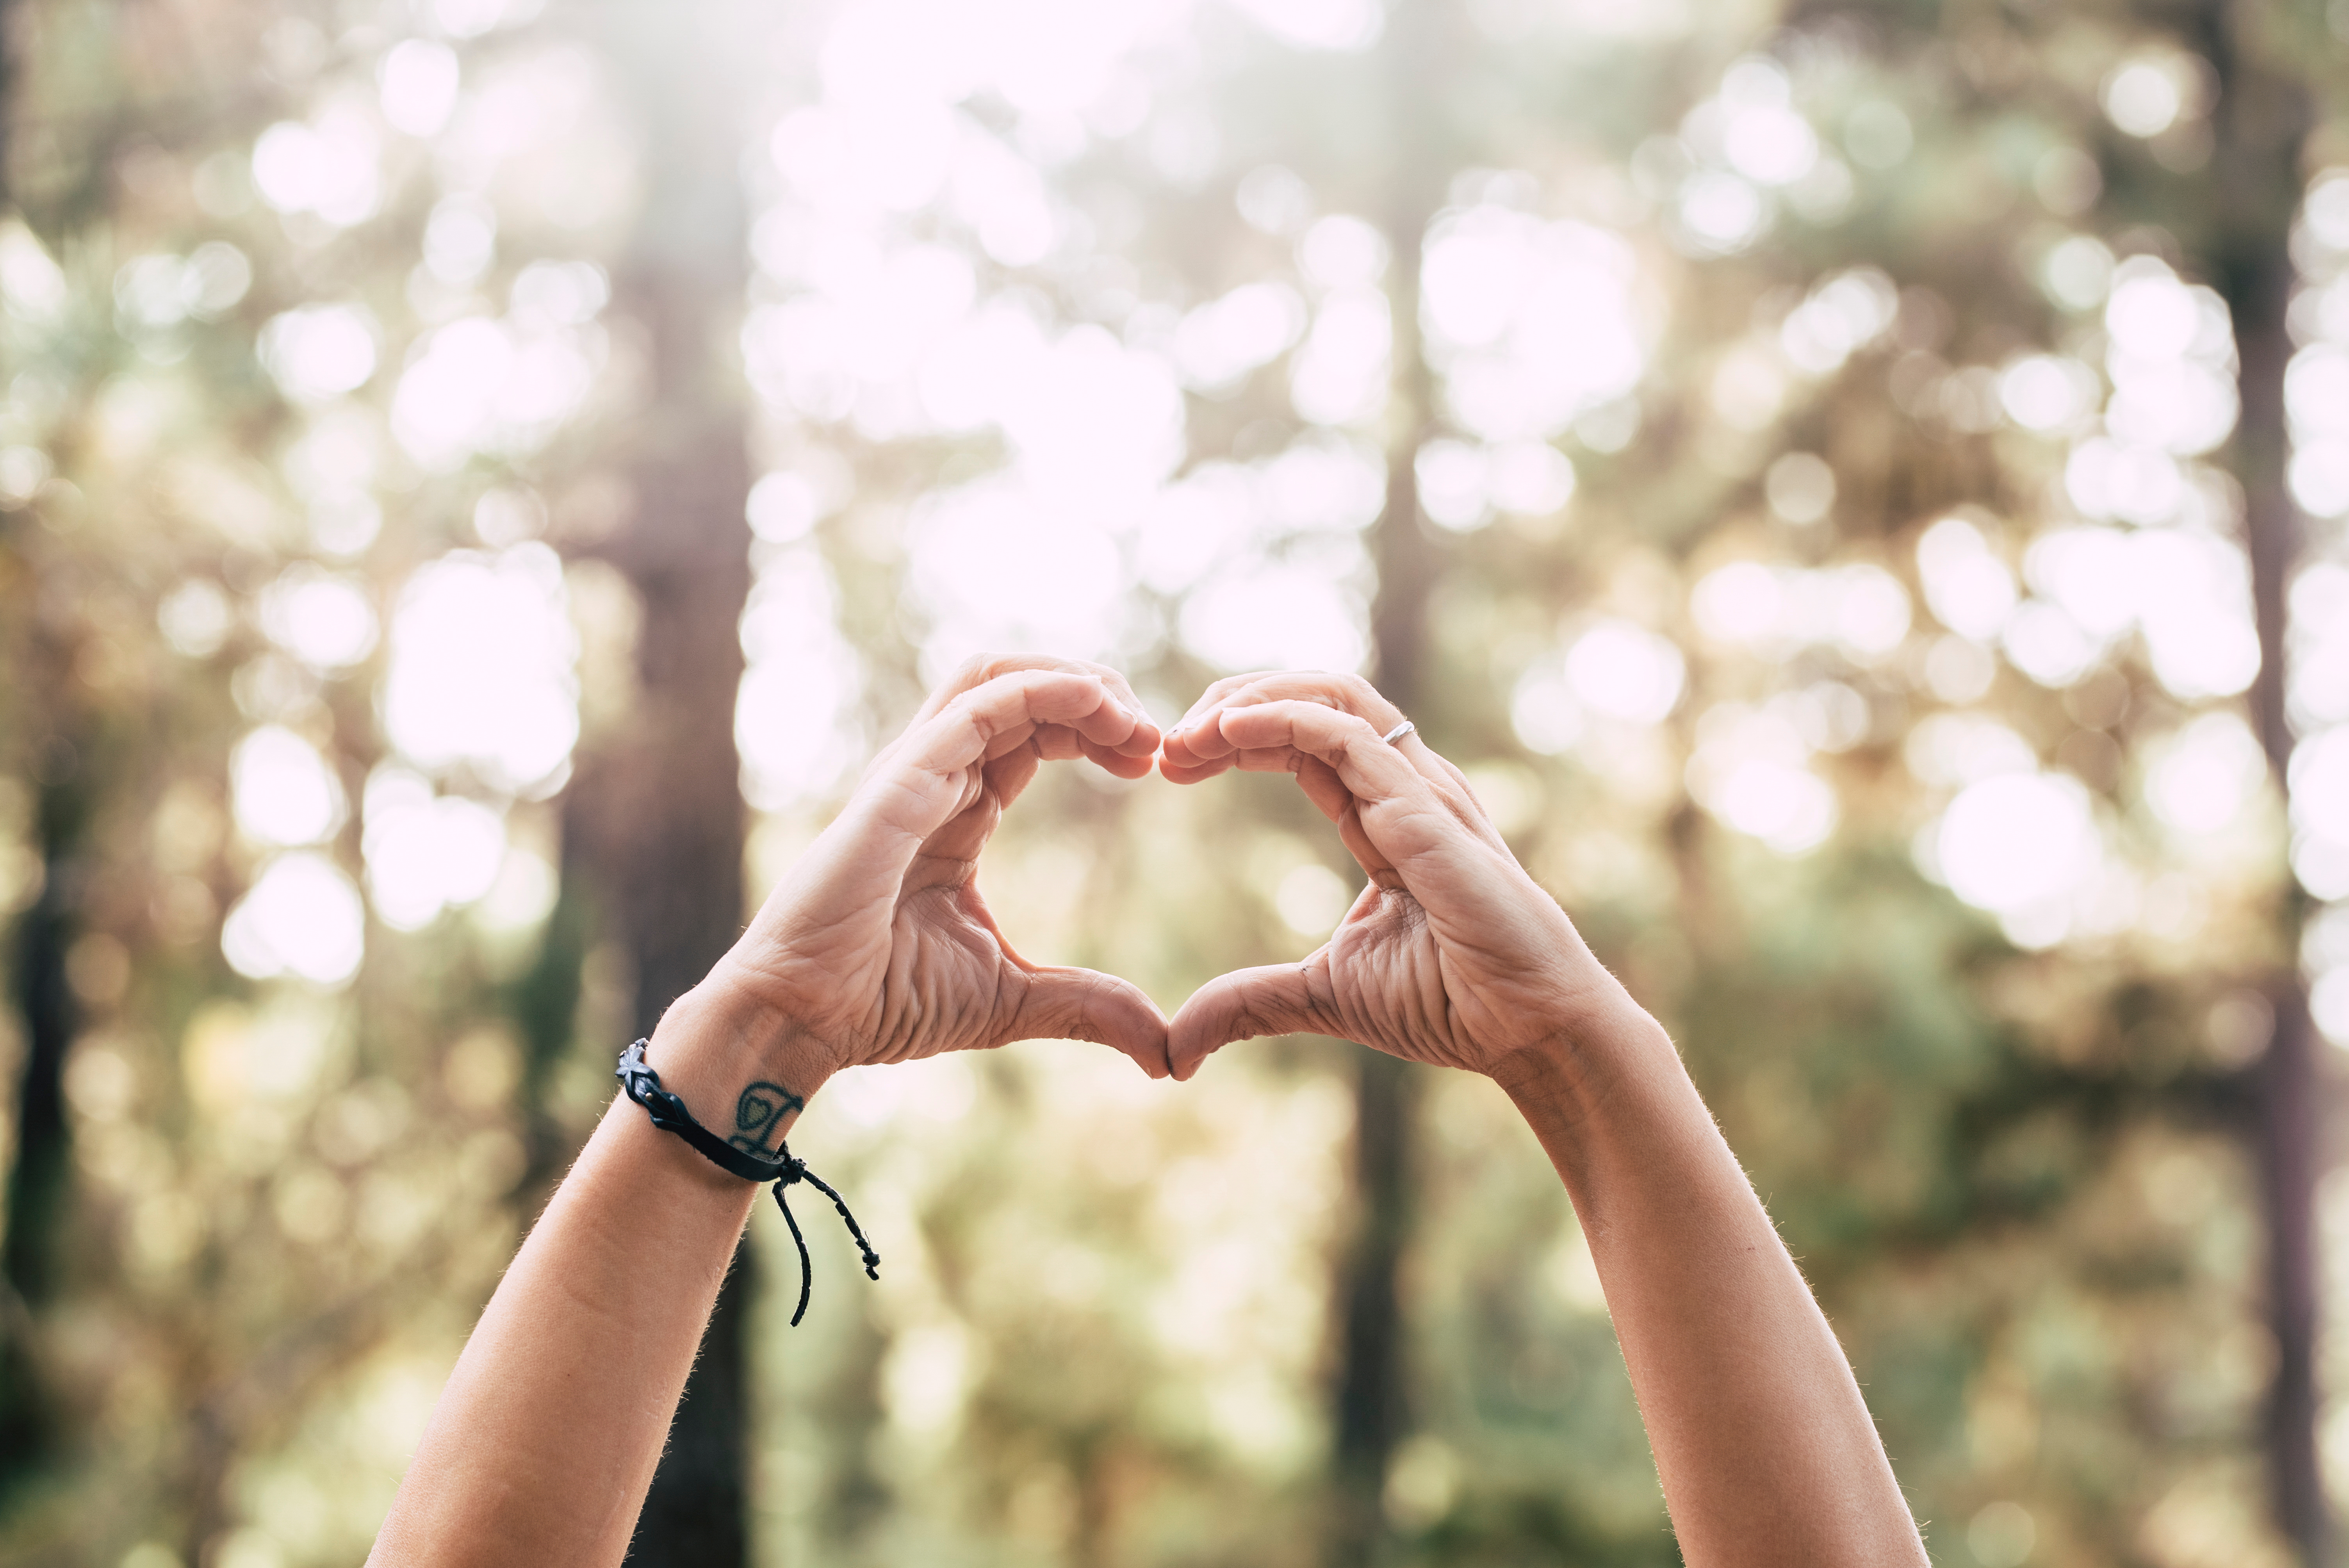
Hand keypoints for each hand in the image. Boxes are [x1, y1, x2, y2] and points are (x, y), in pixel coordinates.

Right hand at [669, 655, 1172, 1116]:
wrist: (803, 1021)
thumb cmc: (884, 1004)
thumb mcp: (1013, 999)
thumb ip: (1087, 1006)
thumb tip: (1163, 1053)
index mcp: (956, 812)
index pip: (1032, 733)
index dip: (1095, 730)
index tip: (1152, 762)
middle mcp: (933, 778)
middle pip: (1020, 688)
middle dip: (1097, 695)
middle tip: (1155, 739)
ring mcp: (912, 772)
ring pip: (994, 675)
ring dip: (1073, 680)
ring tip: (1131, 719)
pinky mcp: (898, 781)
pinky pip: (975, 707)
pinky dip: (1041, 691)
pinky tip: (1095, 707)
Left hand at [1158, 672, 1641, 1087]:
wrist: (1528, 1030)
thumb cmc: (1450, 1006)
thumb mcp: (1321, 995)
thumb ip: (1249, 1003)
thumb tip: (1177, 1047)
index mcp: (1382, 816)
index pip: (1301, 742)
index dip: (1234, 738)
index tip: (1170, 765)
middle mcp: (1404, 787)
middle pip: (1312, 699)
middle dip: (1233, 703)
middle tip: (1165, 740)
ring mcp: (1421, 791)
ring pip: (1332, 695)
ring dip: (1250, 699)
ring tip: (1188, 731)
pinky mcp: (1427, 810)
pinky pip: (1347, 735)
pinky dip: (1282, 719)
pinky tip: (1226, 733)